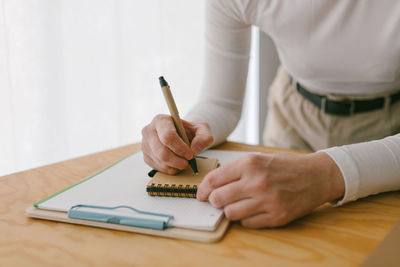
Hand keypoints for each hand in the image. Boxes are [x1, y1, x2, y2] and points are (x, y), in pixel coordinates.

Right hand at [141, 114, 213, 173]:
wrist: (181, 136)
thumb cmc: (189, 131)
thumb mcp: (201, 129)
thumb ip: (204, 137)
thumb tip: (194, 149)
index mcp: (160, 120)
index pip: (168, 136)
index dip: (180, 148)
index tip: (190, 154)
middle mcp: (149, 131)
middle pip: (162, 152)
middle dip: (178, 161)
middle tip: (188, 161)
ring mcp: (145, 145)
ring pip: (161, 162)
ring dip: (176, 166)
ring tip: (184, 161)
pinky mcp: (146, 157)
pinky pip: (159, 168)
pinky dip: (171, 169)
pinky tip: (177, 163)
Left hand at [197, 152, 344, 227]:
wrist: (316, 175)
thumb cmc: (284, 166)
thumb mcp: (258, 158)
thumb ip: (235, 170)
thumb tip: (211, 186)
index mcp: (249, 164)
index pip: (213, 179)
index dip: (203, 189)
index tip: (201, 194)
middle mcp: (257, 182)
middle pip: (218, 199)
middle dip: (214, 201)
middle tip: (218, 201)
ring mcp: (267, 200)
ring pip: (230, 214)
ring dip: (230, 211)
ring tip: (238, 205)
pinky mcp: (277, 216)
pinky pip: (248, 224)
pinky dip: (246, 219)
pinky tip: (253, 210)